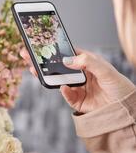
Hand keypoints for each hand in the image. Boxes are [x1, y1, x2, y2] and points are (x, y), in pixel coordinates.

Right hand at [20, 49, 135, 112]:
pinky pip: (65, 96)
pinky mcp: (76, 101)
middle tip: (27, 54)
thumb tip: (67, 60)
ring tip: (34, 69)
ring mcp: (76, 88)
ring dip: (44, 75)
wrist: (126, 109)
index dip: (53, 48)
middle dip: (41, 61)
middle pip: (56, 67)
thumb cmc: (120, 86)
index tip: (40, 43)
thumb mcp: (106, 70)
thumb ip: (87, 62)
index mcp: (86, 63)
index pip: (66, 54)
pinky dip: (63, 92)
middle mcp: (78, 74)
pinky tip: (63, 87)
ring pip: (56, 81)